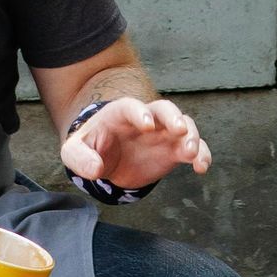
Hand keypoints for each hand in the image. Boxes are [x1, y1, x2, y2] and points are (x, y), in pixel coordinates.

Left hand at [61, 97, 211, 191]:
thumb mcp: (74, 152)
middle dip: (173, 117)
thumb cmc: (90, 148)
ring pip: (184, 125)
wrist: (106, 157)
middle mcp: (146, 119)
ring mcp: (162, 132)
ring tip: (192, 154)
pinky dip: (201, 154)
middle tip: (180, 130)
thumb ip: (80, 158)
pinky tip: (201, 167)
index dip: (140, 113)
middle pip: (164, 109)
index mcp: (119, 113)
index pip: (131, 107)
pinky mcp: (174, 149)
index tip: (147, 125)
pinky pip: (193, 147)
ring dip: (191, 136)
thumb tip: (95, 169)